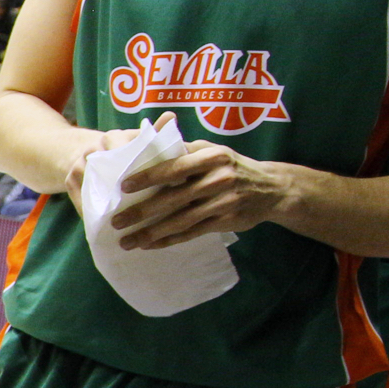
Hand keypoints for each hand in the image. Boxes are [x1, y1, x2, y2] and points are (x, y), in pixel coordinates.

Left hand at [109, 144, 287, 249]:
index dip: (148, 177)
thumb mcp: (214, 151)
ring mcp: (223, 202)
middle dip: (142, 211)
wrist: (272, 188)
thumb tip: (147, 142)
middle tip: (116, 222)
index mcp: (211, 157)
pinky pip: (192, 233)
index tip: (123, 186)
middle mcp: (217, 179)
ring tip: (127, 241)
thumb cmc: (232, 166)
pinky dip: (170, 240)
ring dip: (152, 233)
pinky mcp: (226, 221)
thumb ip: (184, 149)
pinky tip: (151, 245)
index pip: (174, 167)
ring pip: (181, 220)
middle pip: (173, 198)